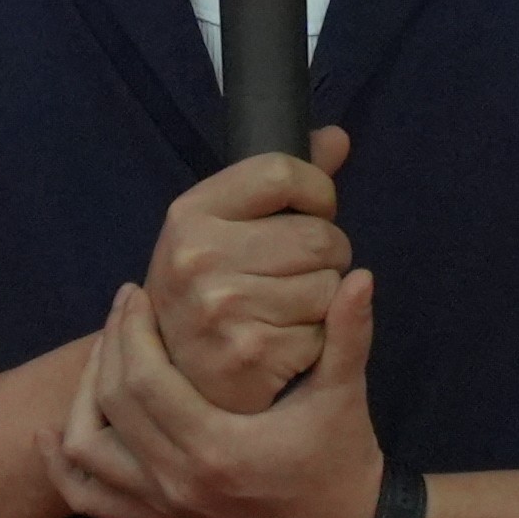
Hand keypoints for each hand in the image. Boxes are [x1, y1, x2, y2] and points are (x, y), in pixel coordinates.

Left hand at [48, 273, 386, 517]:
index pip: (144, 381)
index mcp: (217, 448)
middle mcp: (179, 482)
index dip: (131, 331)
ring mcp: (165, 508)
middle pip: (109, 407)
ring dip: (80, 401)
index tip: (135, 292)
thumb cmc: (344, 459)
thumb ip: (350, 334)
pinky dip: (64, 468)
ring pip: (86, 454)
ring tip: (103, 357)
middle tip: (123, 308)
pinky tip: (53, 433)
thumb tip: (362, 276)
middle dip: (108, 348)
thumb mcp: (346, 395)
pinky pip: (91, 501)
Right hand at [141, 127, 354, 414]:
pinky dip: (318, 342)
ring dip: (325, 300)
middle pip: (319, 235)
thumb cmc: (213, 292)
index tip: (314, 212)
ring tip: (289, 309)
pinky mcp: (248, 353)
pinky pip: (325, 333)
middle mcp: (196, 256)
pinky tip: (286, 344)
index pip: (282, 172)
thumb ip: (284, 182)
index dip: (316, 192)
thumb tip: (338, 137)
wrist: (180, 380)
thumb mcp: (226, 228)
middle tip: (301, 274)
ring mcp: (220, 306)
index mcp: (189, 213)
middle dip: (328, 256)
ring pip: (330, 285)